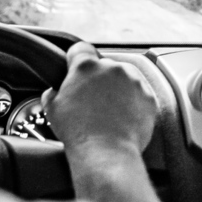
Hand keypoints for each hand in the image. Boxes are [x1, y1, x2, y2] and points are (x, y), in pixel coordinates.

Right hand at [41, 42, 156, 153]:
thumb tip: (55, 91)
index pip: (80, 49)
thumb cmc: (78, 132)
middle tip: (91, 100)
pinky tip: (121, 118)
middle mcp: (112, 68)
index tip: (75, 70)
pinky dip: (132, 102)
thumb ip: (53, 92)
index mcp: (86, 67)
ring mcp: (133, 81)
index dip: (76, 59)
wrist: (106, 152)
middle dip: (98, 79)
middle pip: (104, 65)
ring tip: (108, 111)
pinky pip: (139, 94)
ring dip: (117, 89)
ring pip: (124, 78)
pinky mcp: (148, 97)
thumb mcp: (52, 109)